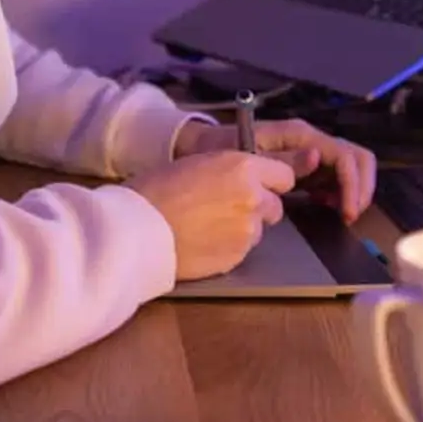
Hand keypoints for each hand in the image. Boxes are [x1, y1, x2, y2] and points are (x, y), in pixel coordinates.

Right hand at [126, 151, 296, 280]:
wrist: (137, 229)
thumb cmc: (157, 189)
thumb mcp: (197, 163)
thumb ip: (229, 171)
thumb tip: (241, 180)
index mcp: (244, 168)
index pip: (285, 175)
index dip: (270, 182)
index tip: (258, 186)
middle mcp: (253, 199)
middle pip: (275, 206)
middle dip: (258, 208)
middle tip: (228, 209)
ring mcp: (247, 232)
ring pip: (257, 230)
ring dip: (241, 229)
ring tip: (208, 228)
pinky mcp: (236, 258)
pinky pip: (241, 251)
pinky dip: (228, 248)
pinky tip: (203, 243)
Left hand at [177, 118, 376, 223]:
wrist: (206, 149)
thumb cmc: (225, 149)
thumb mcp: (249, 157)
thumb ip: (282, 160)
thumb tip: (315, 159)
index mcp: (300, 134)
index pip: (343, 155)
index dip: (352, 183)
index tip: (346, 212)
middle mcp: (311, 140)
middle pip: (356, 156)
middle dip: (361, 186)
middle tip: (351, 215)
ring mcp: (310, 152)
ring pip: (350, 166)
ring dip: (353, 190)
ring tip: (341, 213)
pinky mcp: (307, 165)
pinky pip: (334, 175)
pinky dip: (339, 191)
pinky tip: (328, 206)